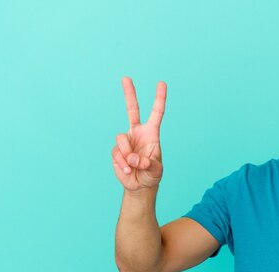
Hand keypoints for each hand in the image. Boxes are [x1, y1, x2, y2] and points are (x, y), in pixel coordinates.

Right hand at [112, 77, 166, 191]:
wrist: (139, 186)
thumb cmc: (151, 175)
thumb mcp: (156, 171)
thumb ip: (148, 164)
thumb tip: (134, 158)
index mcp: (151, 133)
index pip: (156, 113)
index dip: (159, 98)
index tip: (161, 83)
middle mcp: (137, 133)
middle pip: (132, 109)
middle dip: (129, 93)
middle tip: (126, 77)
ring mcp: (126, 140)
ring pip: (121, 139)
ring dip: (127, 155)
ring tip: (133, 167)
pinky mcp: (116, 150)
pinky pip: (116, 153)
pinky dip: (122, 163)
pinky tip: (127, 170)